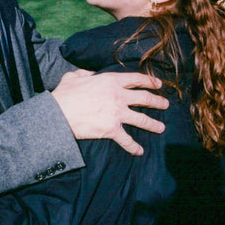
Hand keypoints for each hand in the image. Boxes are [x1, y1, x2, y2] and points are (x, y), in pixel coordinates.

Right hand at [51, 70, 167, 155]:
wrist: (59, 114)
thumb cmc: (65, 94)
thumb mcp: (73, 77)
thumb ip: (84, 73)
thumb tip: (89, 73)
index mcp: (111, 81)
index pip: (136, 79)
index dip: (150, 81)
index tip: (158, 85)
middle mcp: (119, 96)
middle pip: (145, 99)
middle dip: (157, 102)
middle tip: (165, 105)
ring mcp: (117, 114)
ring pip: (142, 120)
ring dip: (154, 124)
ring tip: (161, 128)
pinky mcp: (112, 130)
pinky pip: (127, 140)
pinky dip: (134, 147)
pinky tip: (139, 151)